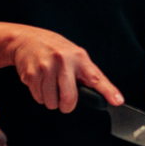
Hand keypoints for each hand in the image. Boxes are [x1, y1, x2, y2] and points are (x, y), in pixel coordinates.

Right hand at [5, 27, 121, 112]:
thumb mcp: (74, 54)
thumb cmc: (54, 49)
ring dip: (51, 100)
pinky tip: (40, 82)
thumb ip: (86, 73)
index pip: (96, 77)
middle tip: (65, 101)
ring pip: (51, 102)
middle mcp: (63, 61)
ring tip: (50, 85)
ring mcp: (46, 68)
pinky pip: (39, 98)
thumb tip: (100, 95)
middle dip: (67, 106)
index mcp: (79, 57)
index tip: (118, 101)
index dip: (108, 91)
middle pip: (69, 99)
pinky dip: (40, 95)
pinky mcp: (31, 75)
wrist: (26, 40)